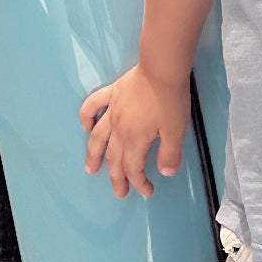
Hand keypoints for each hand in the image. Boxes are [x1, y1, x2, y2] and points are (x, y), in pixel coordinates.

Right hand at [79, 65, 189, 198]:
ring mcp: (113, 110)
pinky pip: (93, 105)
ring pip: (99, 137)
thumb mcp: (176, 131)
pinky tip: (85, 125)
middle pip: (114, 158)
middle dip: (116, 178)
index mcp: (134, 139)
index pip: (133, 168)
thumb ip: (170, 154)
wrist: (162, 69)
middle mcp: (119, 129)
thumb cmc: (170, 100)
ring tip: (90, 168)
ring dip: (94, 154)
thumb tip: (164, 173)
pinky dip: (86, 116)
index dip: (139, 183)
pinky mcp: (112, 93)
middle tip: (119, 192)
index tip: (147, 192)